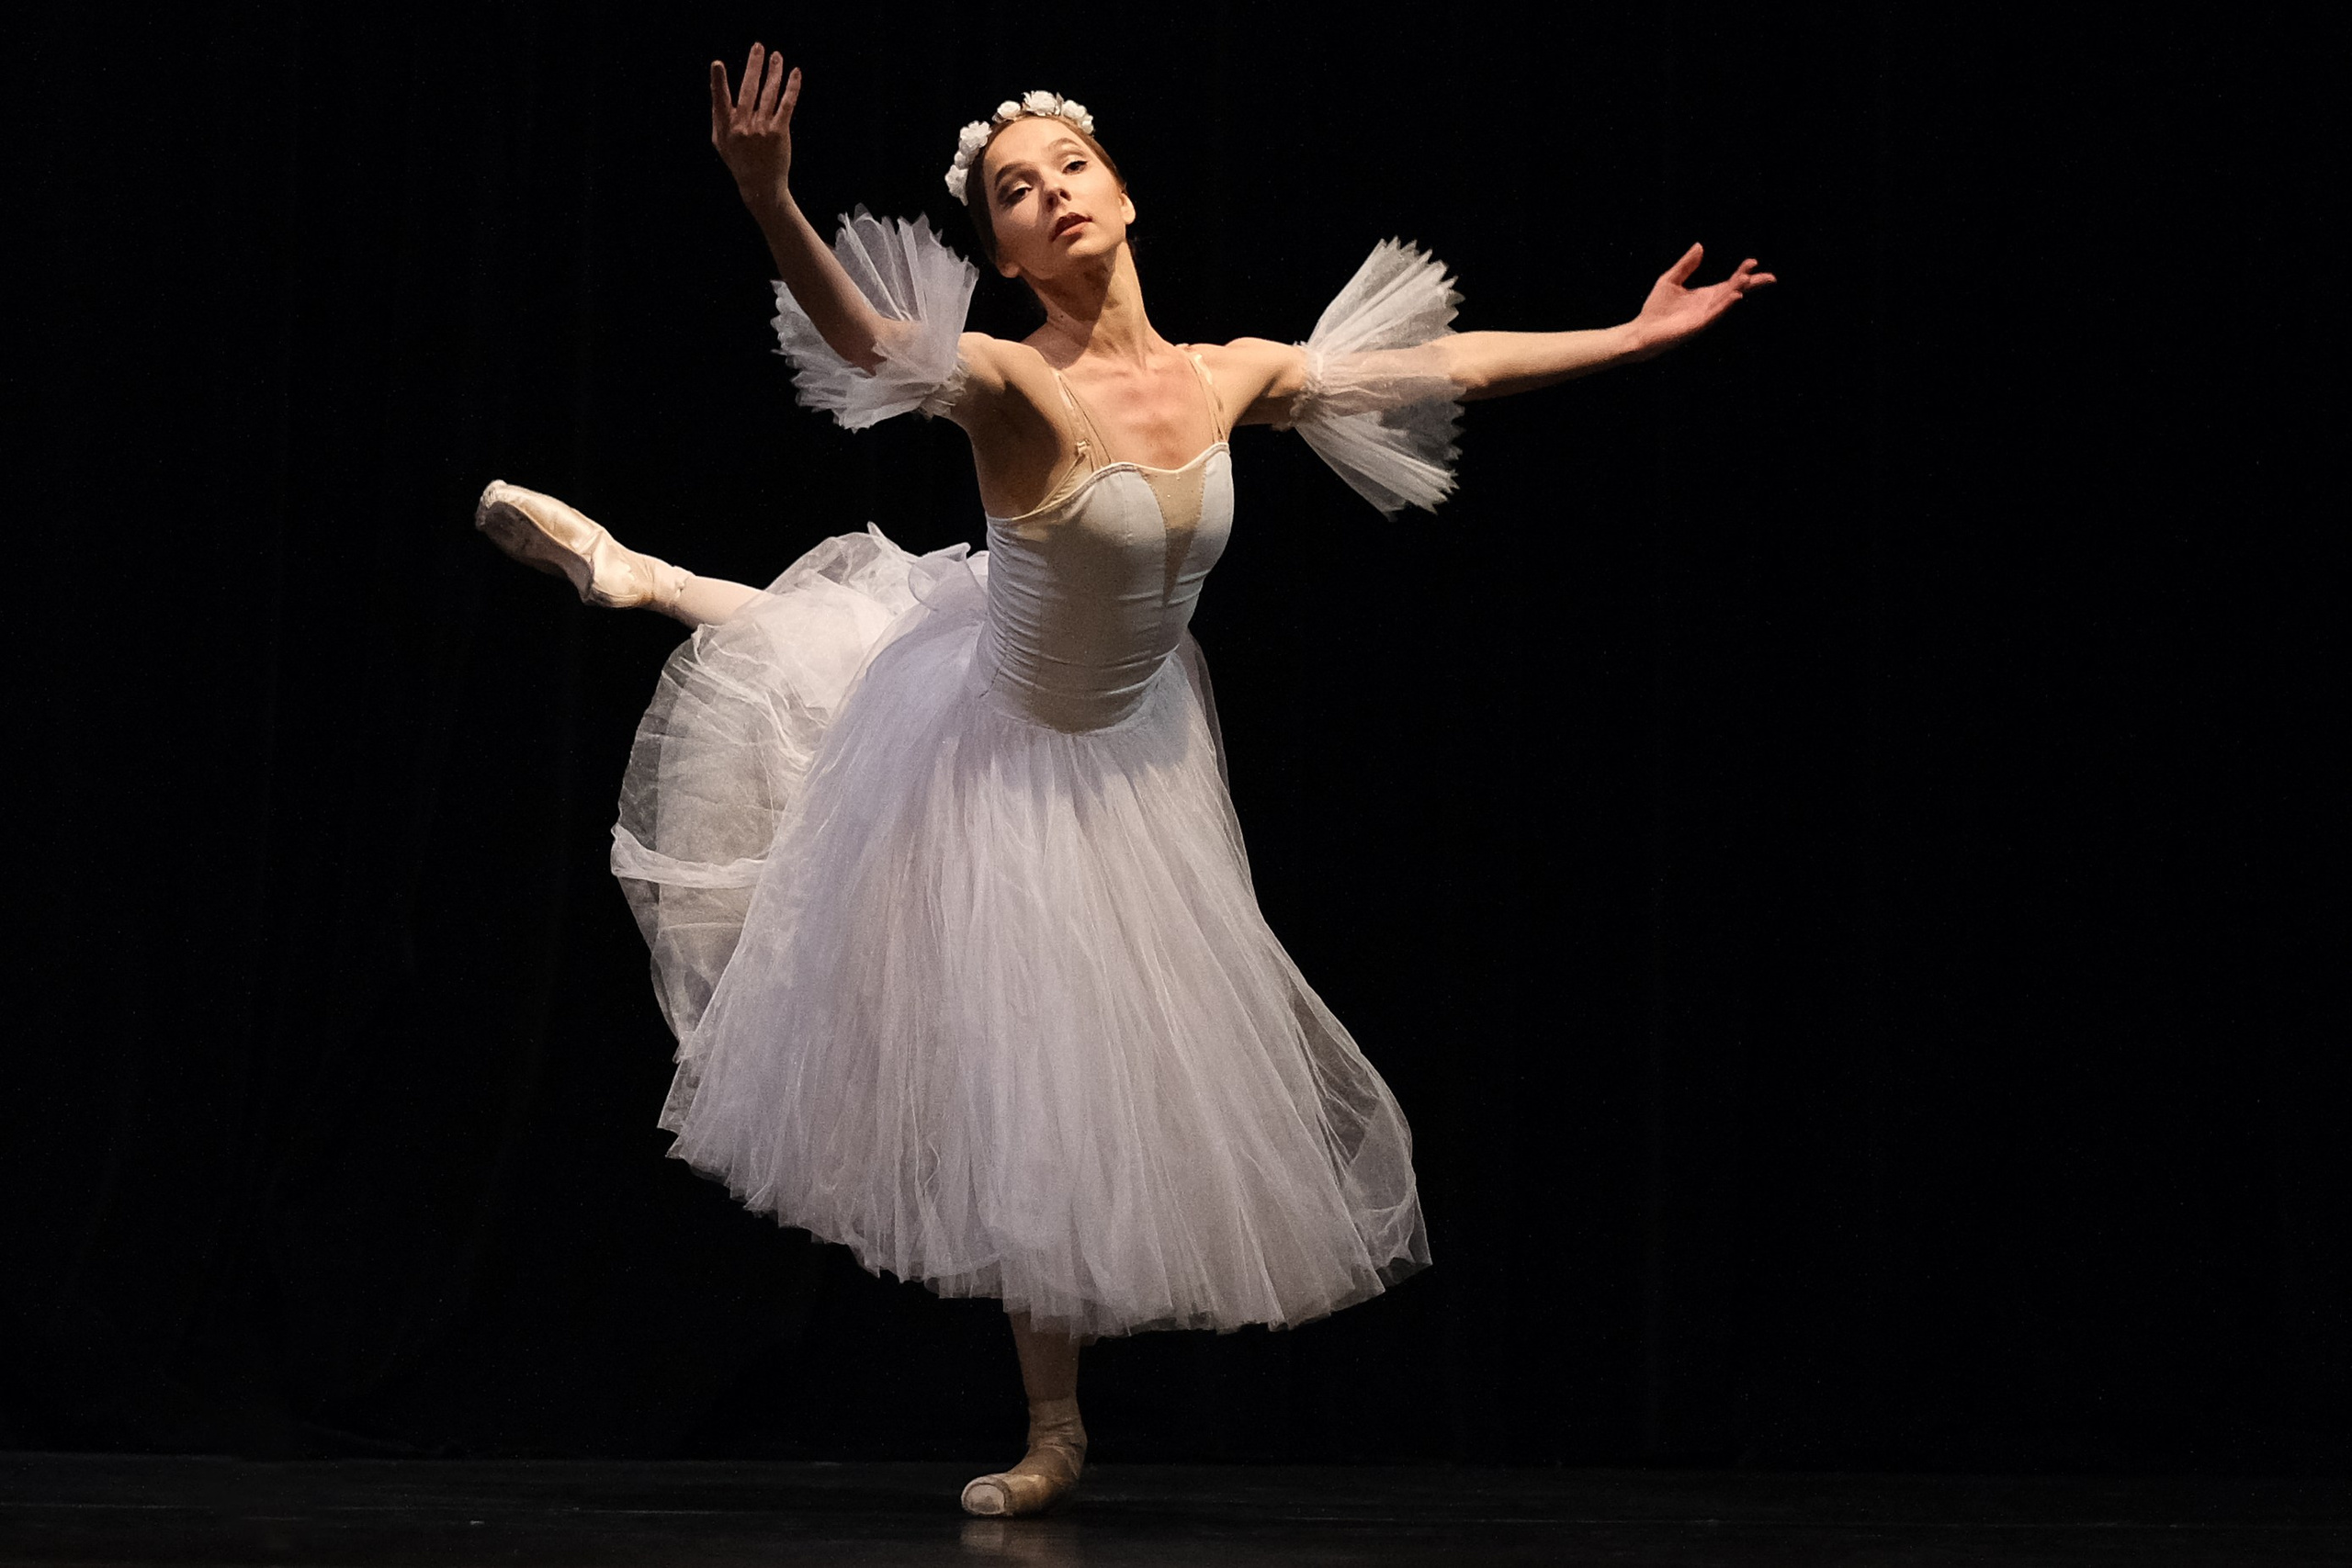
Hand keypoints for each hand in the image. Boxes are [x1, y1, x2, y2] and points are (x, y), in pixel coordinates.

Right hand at [709, 42, 799, 209]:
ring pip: (769, 94)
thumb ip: (719, 117)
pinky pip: (786, 105)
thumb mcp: (720, 142)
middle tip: (758, 46)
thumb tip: (717, 91)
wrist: (760, 186)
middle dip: (754, 66)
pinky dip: (792, 88)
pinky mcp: (779, 133)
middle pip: (749, 90)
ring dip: (774, 72)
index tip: (718, 64)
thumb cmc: (739, 161)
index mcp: (726, 128)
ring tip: (777, 56)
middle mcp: (743, 127)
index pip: (720, 100)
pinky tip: (795, 73)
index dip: (719, 82)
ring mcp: (762, 130)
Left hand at [1626, 244, 1775, 360]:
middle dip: (1751, 284)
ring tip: (1749, 279)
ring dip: (1738, 290)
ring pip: (1726, 302)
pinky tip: (1735, 297)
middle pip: (1735, 292)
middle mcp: (1709, 306)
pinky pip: (1714, 315)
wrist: (1641, 331)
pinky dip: (1725, 306)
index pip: (1730, 283)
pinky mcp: (1696, 326)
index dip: (1743, 273)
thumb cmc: (1655, 309)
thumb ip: (1686, 265)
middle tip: (1770, 277)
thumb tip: (1700, 246)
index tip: (1754, 262)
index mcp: (1705, 295)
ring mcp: (1704, 317)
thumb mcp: (1671, 280)